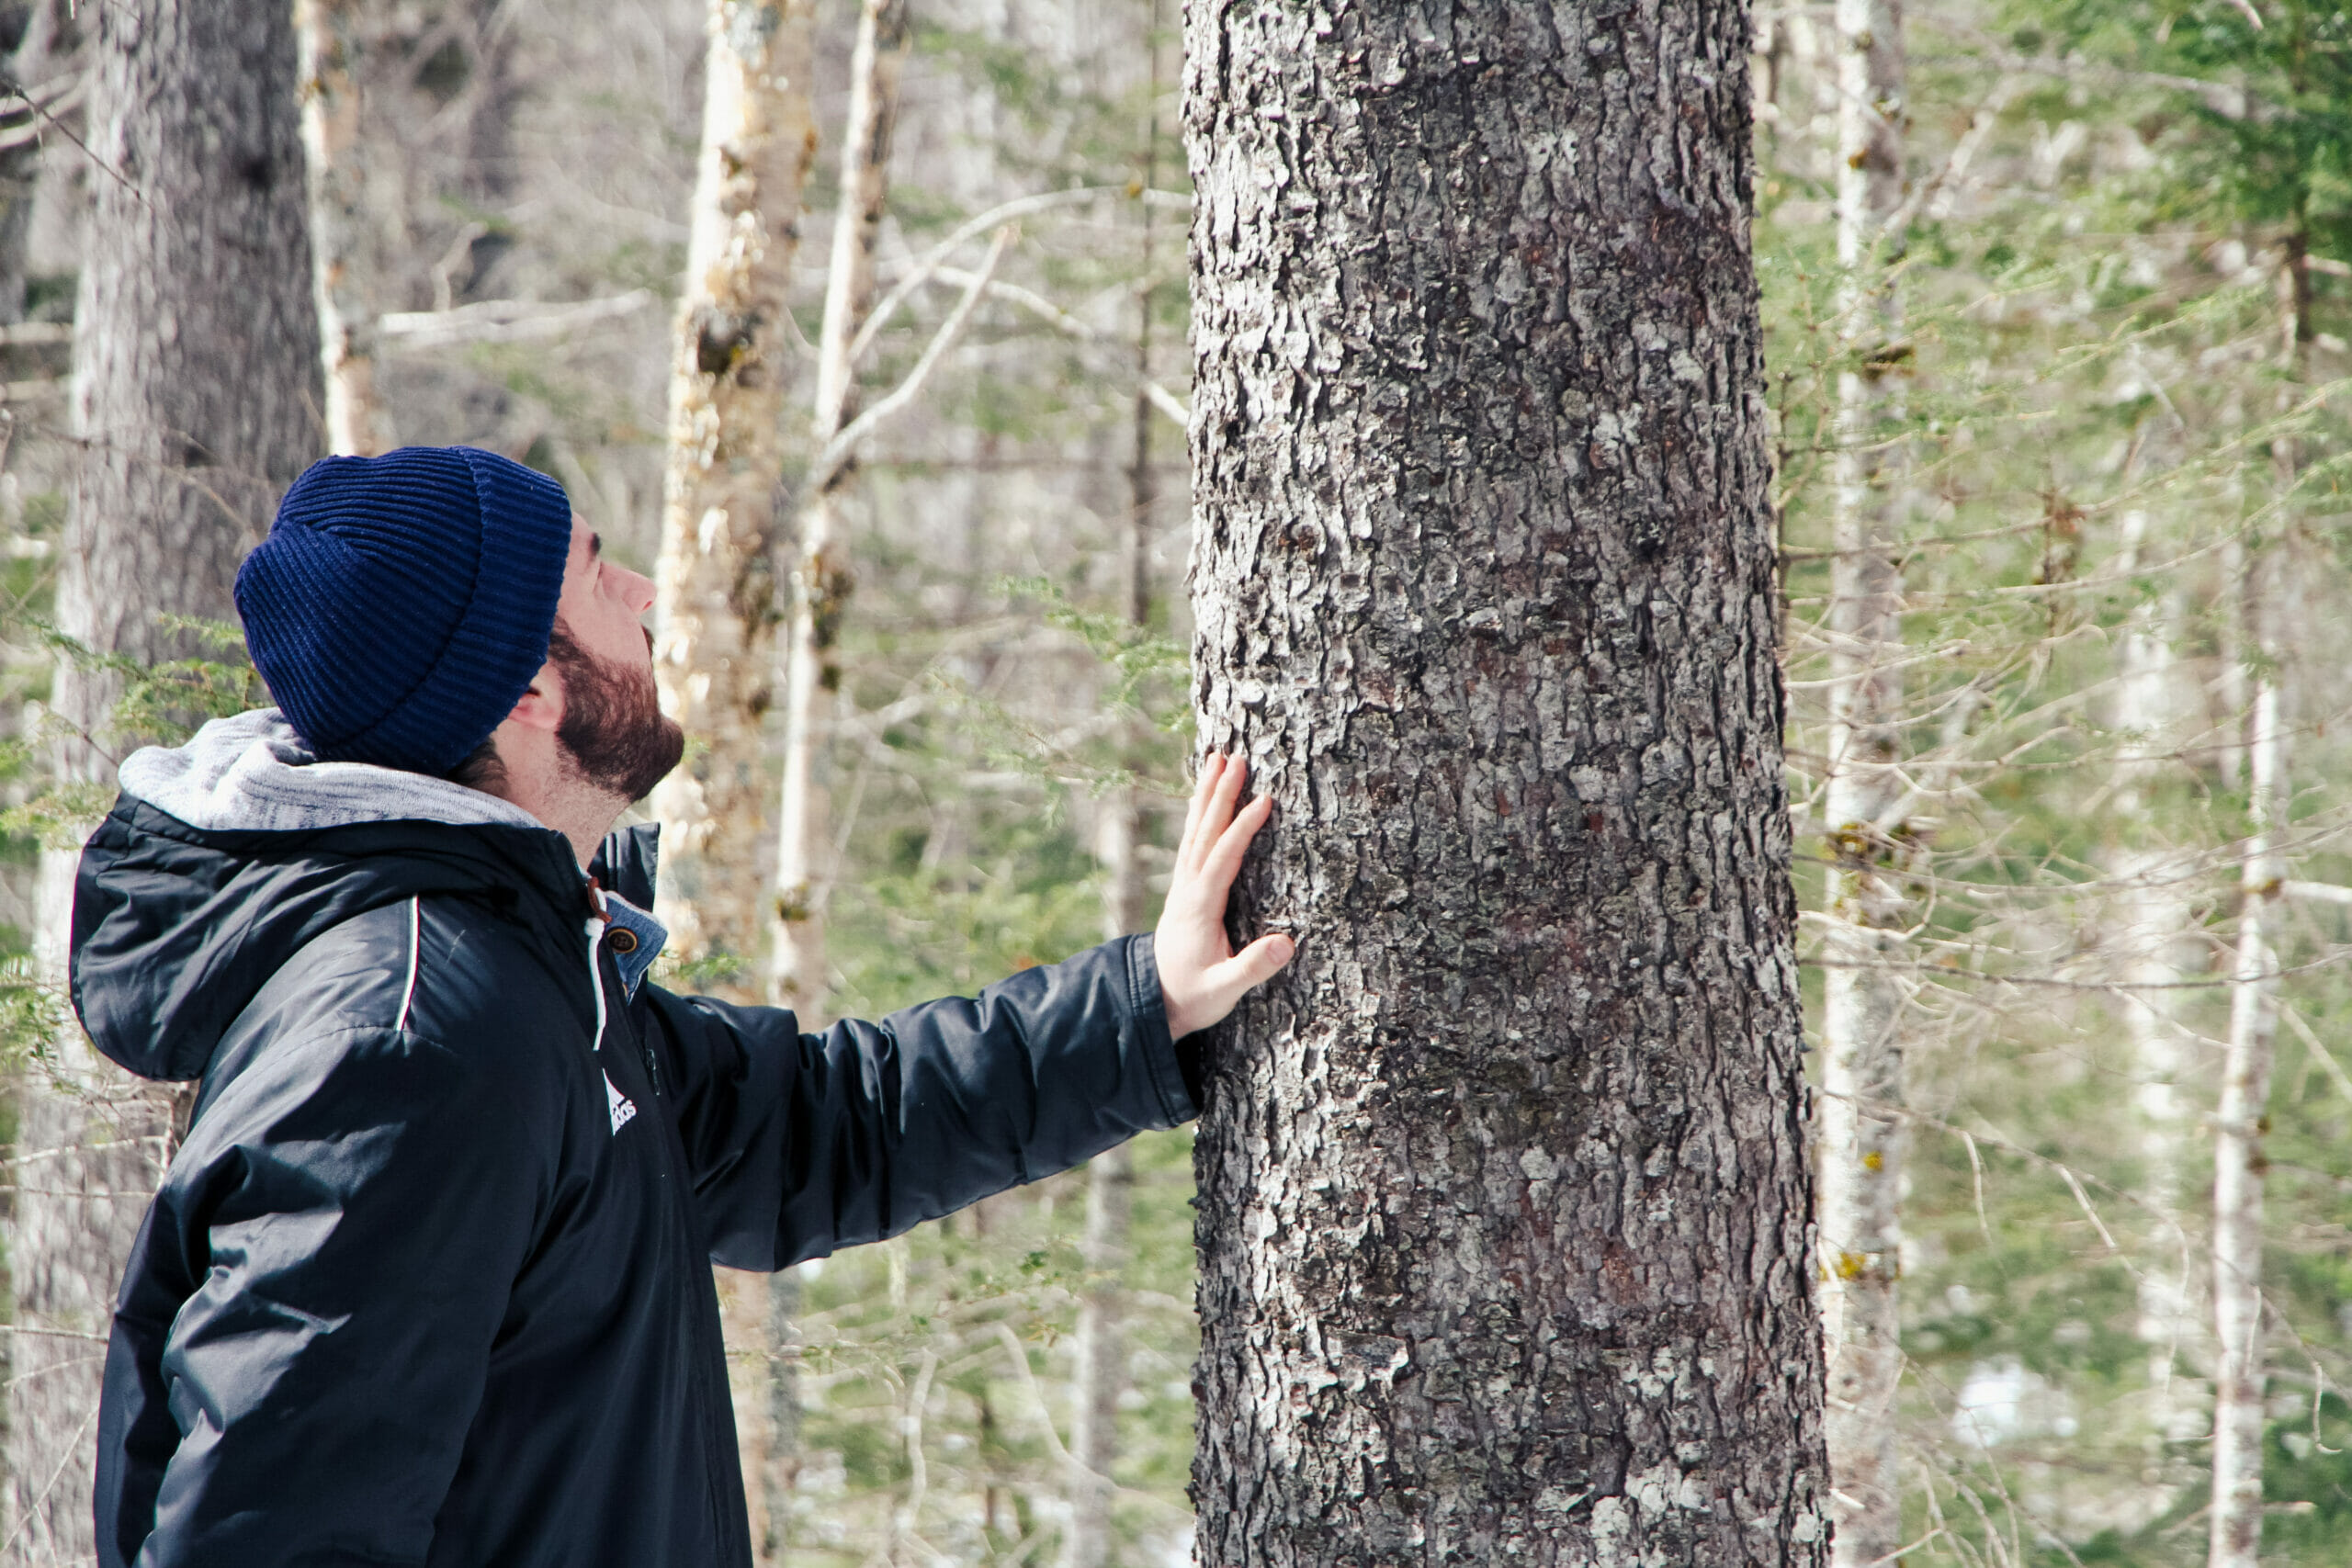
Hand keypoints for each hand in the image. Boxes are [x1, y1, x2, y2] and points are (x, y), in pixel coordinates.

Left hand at [1155, 752, 1295, 1038]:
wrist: (1153, 1002)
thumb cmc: (1192, 996)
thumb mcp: (1223, 991)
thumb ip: (1252, 968)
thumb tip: (1287, 943)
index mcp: (1199, 907)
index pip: (1223, 858)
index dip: (1242, 828)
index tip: (1264, 800)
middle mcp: (1187, 889)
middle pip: (1204, 833)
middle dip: (1220, 795)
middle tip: (1234, 759)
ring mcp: (1182, 886)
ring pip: (1194, 832)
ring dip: (1205, 795)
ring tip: (1216, 760)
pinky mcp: (1184, 889)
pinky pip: (1191, 841)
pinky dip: (1199, 815)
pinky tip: (1204, 798)